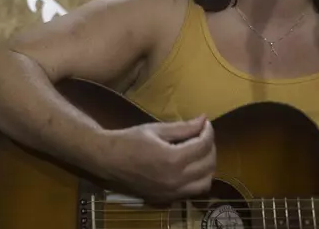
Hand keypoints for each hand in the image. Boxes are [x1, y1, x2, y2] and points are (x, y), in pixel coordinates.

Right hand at [99, 115, 215, 202]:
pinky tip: (190, 167)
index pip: (203, 146)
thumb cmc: (129, 140)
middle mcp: (176, 179)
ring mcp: (172, 192)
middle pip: (208, 165)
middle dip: (210, 147)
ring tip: (199, 152)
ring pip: (205, 183)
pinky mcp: (167, 199)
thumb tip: (204, 120)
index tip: (205, 123)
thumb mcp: (156, 130)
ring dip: (207, 166)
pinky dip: (198, 179)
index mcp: (173, 159)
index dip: (208, 132)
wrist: (107, 160)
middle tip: (203, 136)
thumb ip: (183, 127)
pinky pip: (192, 191)